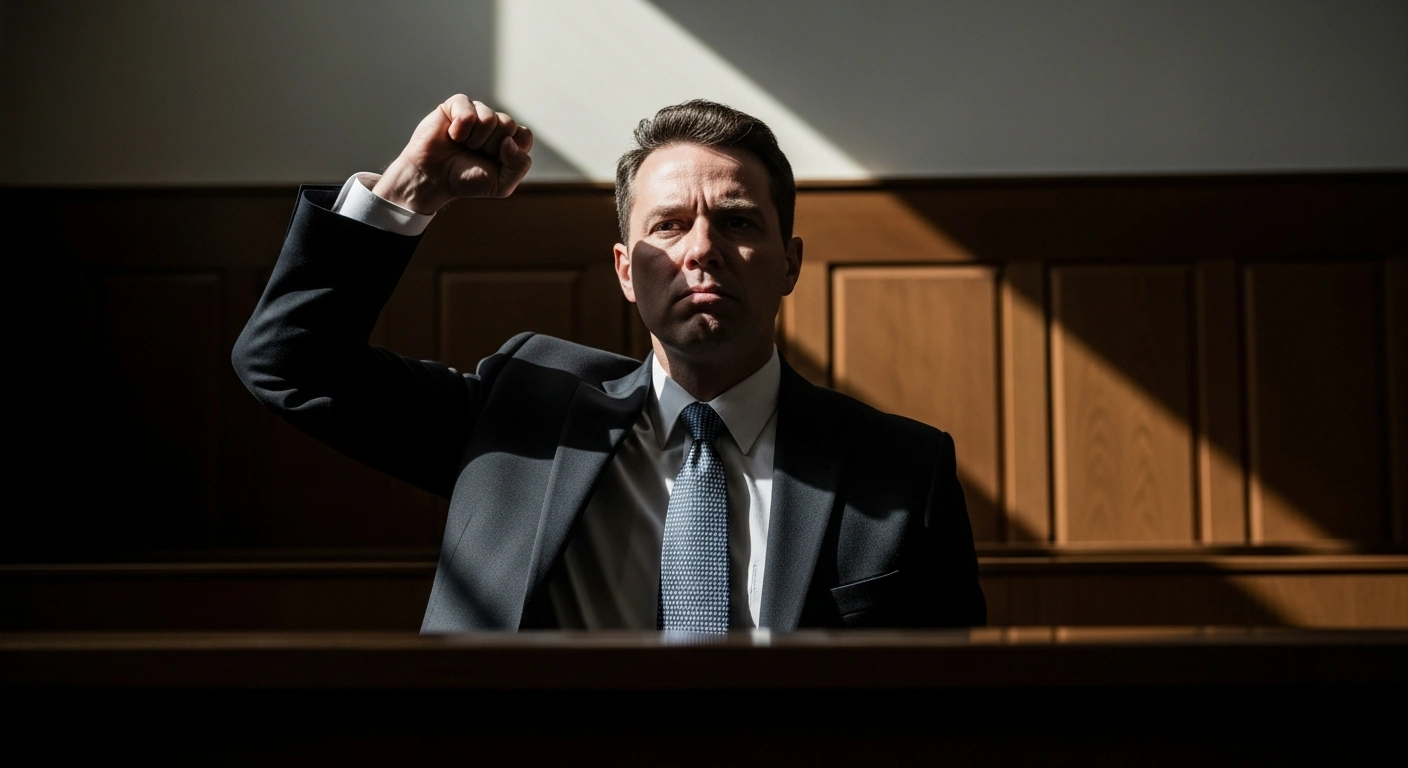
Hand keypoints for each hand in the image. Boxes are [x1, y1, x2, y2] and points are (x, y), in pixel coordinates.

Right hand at [372, 95, 534, 213]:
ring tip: (462, 145)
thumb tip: (510, 140)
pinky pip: (468, 111)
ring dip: (475, 139)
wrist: (432, 179)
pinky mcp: (456, 105)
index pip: (524, 135)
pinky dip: (460, 128)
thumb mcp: (501, 185)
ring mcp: (476, 112)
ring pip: (489, 118)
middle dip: (491, 146)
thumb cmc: (465, 180)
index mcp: (508, 141)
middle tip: (474, 154)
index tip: (495, 162)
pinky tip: (452, 135)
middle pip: (508, 124)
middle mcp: (494, 124)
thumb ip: (519, 166)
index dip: (512, 151)